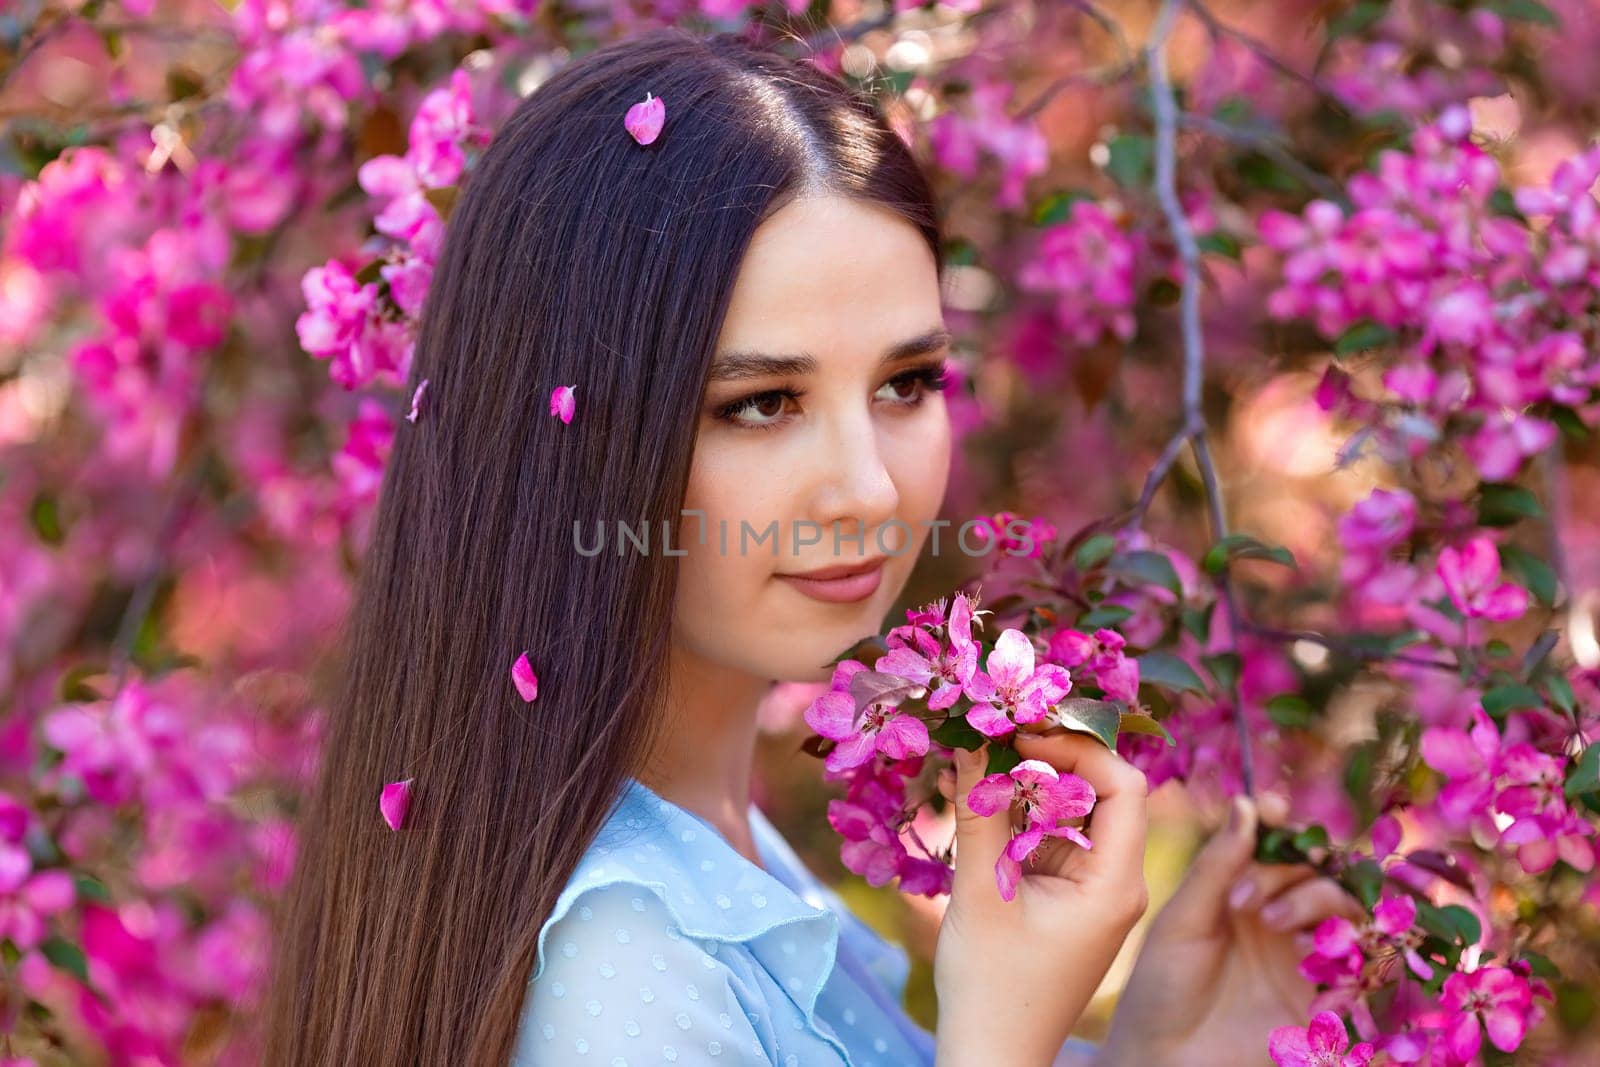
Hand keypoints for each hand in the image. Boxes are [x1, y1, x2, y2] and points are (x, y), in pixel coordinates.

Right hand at [932, 731, 1149, 1066]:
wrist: (992, 1056)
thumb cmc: (992, 987)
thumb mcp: (980, 892)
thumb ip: (979, 812)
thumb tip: (971, 738)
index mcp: (1116, 883)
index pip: (1124, 785)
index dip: (1077, 749)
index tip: (1020, 736)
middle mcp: (1119, 881)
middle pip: (1102, 791)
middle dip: (1049, 757)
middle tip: (995, 732)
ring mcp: (1096, 890)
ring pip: (1073, 811)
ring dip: (1028, 784)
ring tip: (975, 760)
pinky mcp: (1071, 898)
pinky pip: (1054, 838)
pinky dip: (1019, 815)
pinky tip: (976, 798)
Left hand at [1094, 794, 1364, 1066]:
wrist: (1165, 1059)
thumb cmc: (1161, 988)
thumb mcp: (1182, 919)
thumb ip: (1218, 864)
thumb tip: (1248, 801)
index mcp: (1243, 891)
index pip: (1280, 843)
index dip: (1282, 821)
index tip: (1272, 808)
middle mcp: (1280, 917)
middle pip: (1320, 868)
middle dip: (1293, 866)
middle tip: (1245, 898)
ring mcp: (1304, 955)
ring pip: (1346, 906)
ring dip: (1316, 899)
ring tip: (1269, 923)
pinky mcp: (1324, 998)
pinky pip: (1359, 963)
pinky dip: (1344, 947)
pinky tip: (1304, 951)